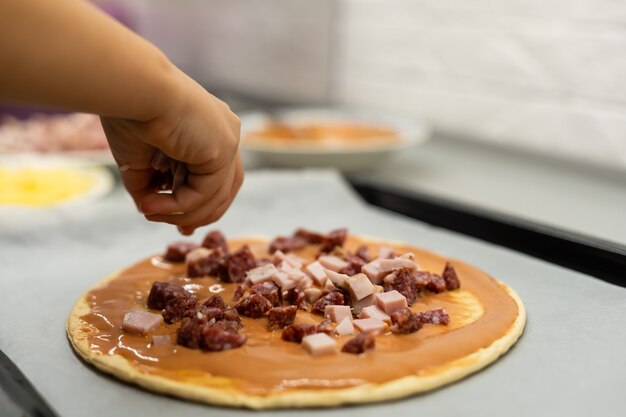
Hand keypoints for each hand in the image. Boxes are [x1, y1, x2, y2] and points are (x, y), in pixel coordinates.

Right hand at [101, 71, 242, 234]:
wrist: (131, 87)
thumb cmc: (128, 113)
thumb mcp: (139, 158)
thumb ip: (150, 185)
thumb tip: (149, 210)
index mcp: (207, 130)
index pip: (215, 174)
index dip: (199, 202)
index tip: (181, 222)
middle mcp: (224, 133)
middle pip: (224, 188)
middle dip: (200, 213)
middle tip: (179, 230)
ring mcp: (228, 140)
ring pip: (216, 196)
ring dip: (182, 213)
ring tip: (149, 212)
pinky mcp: (224, 148)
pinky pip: (205, 193)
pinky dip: (179, 206)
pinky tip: (152, 205)